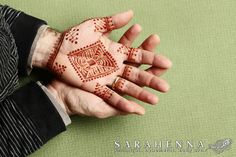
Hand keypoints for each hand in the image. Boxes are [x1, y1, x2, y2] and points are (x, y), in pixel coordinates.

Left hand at [47, 24, 168, 116]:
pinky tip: (137, 109)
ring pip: (128, 88)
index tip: (167, 63)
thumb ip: (112, 22)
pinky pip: (112, 98)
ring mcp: (106, 78)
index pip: (138, 56)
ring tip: (156, 99)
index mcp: (115, 52)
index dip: (152, 60)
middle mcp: (114, 66)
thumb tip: (131, 13)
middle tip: (165, 84)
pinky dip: (123, 103)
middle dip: (151, 79)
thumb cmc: (73, 38)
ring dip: (141, 94)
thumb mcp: (93, 27)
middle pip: (137, 74)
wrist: (56, 52)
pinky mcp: (97, 88)